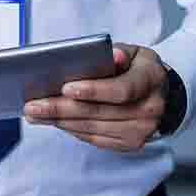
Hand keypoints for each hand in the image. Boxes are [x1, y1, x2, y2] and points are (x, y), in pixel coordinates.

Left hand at [22, 43, 165, 151]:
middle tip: (33, 106)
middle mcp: (149, 109)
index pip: (121, 90)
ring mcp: (140, 131)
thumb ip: (118, 53)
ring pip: (93, 128)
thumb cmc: (140, 69)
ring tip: (36, 114)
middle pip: (99, 113)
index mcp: (151, 80)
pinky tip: (56, 122)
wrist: (162, 94)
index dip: (93, 90)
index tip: (65, 88)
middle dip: (62, 109)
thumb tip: (110, 56)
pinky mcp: (129, 143)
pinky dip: (72, 130)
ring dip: (61, 121)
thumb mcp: (134, 52)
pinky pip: (95, 139)